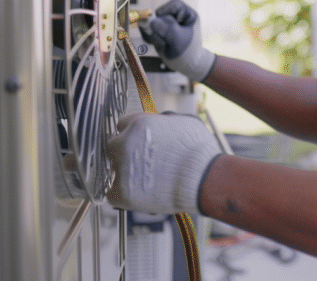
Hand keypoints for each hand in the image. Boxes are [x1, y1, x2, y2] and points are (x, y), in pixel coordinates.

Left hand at [106, 112, 222, 214]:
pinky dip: (123, 196)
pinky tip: (138, 195)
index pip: (122, 125)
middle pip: (113, 146)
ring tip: (147, 181)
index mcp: (138, 124)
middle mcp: (125, 143)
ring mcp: (122, 168)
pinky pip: (112, 194)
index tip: (140, 143)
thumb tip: (160, 123)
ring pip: (113, 170)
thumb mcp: (183, 122)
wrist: (203, 180)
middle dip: (125, 153)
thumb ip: (162, 121)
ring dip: (126, 174)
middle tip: (142, 163)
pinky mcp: (122, 192)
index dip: (132, 134)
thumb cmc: (199, 152)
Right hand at [139, 0, 215, 81]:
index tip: (158, 18)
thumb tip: (152, 21)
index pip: (174, 4)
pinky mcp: (159, 32)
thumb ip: (168, 29)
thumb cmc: (189, 53)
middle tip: (160, 39)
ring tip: (160, 44)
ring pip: (151, 23)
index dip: (164, 10)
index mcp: (187, 14)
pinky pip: (148, 30)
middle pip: (160, 14)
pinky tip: (155, 45)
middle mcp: (177, 17)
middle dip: (156, 26)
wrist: (188, 66)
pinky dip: (149, 37)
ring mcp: (167, 25)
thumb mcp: (180, 41)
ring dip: (152, 33)